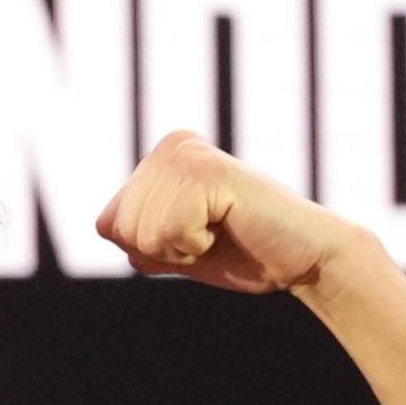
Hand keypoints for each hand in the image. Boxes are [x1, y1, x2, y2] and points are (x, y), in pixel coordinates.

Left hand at [95, 128, 365, 294]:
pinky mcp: (209, 171)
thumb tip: (102, 225)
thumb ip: (138, 229)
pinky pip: (169, 233)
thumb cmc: (242, 253)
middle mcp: (170, 146)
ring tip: (222, 229)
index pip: (107, 226)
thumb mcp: (172, 244)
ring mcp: (188, 154)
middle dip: (163, 250)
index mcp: (158, 159)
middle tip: (212, 236)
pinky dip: (197, 245)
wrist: (303, 258)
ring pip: (141, 233)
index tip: (194, 237)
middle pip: (120, 229)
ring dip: (182, 248)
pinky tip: (230, 225)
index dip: (148, 250)